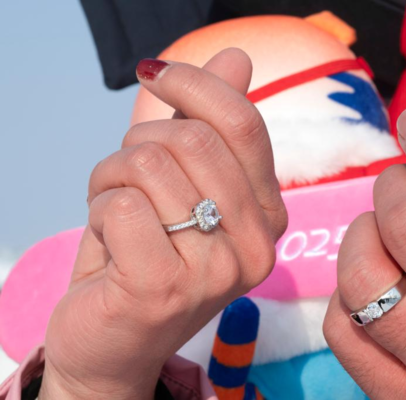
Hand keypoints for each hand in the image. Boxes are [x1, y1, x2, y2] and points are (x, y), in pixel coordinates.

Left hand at [39, 49, 287, 398]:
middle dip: (139, 142)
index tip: (155, 72)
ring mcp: (216, 272)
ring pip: (148, 166)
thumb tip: (237, 57)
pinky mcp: (164, 290)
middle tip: (126, 176)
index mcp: (269, 215)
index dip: (194, 83)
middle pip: (192, 139)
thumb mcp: (184, 183)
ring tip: (117, 213)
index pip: (243, 124)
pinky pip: (121, 206)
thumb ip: (211, 122)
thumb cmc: (149, 255)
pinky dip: (97, 210)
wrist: (116, 342)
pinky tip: (108, 243)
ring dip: (111, 178)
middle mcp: (257, 246)